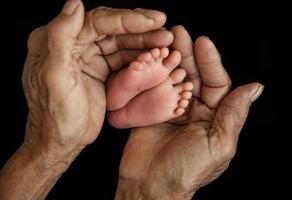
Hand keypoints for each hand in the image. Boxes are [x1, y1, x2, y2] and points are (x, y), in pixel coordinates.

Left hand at [22, 0, 172, 159]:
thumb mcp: (53, 77)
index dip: (125, 19)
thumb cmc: (55, 115)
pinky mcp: (101, 71)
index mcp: (58, 42)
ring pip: (121, 43)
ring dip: (144, 42)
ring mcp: (89, 58)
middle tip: (164, 26)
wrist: (62, 141)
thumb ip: (60, 38)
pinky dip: (141, 57)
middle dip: (140, 28)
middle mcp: (74, 46)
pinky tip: (156, 56)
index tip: (151, 21)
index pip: (96, 22)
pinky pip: (124, 59)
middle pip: (112, 29)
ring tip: (166, 42)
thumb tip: (74, 4)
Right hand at [116, 26, 263, 199]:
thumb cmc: (186, 170)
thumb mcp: (218, 145)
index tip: (202, 43)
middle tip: (180, 33)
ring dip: (172, 60)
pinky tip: (151, 60)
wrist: (150, 186)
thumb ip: (233, 115)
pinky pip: (155, 90)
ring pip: (175, 80)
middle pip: (194, 76)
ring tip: (166, 39)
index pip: (217, 83)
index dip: (211, 62)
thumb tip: (254, 88)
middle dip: (189, 55)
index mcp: (215, 118)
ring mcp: (173, 110)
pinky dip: (154, 75)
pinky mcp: (153, 112)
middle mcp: (195, 111)